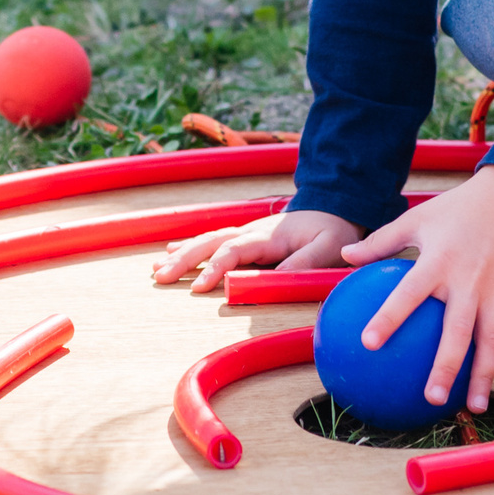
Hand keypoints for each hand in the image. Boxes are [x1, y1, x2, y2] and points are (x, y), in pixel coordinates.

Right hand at [151, 210, 362, 293]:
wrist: (336, 207)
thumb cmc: (333, 231)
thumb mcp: (329, 247)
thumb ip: (304, 262)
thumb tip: (274, 278)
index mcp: (268, 235)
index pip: (234, 250)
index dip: (215, 268)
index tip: (200, 287)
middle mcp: (252, 231)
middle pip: (211, 242)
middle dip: (185, 259)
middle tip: (160, 277)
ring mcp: (247, 232)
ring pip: (208, 240)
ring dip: (182, 254)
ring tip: (157, 269)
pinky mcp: (247, 238)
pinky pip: (214, 241)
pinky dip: (191, 246)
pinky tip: (172, 253)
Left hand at [346, 167, 493, 411]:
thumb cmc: (458, 208)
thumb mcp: (416, 218)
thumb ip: (381, 242)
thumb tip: (344, 257)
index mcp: (438, 262)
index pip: (408, 294)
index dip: (388, 318)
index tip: (369, 343)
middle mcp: (469, 280)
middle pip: (457, 330)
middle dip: (446, 366)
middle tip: (431, 397)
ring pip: (492, 339)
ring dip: (484, 374)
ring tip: (473, 406)